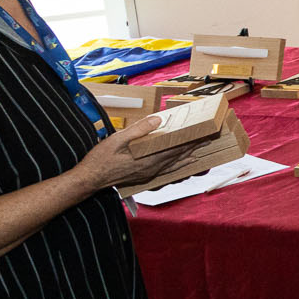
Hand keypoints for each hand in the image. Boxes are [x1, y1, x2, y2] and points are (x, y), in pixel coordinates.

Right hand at [76, 116, 208, 192]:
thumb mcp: (117, 139)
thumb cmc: (101, 159)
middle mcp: (153, 168)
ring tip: (202, 148)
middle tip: (210, 138)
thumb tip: (158, 119)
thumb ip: (139, 130)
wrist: (89, 179)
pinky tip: (185, 161)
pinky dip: (180, 164)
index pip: (176, 148)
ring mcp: (150, 173)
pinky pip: (168, 170)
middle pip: (180, 156)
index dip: (192, 140)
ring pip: (176, 164)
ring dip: (190, 155)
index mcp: (149, 159)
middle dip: (195, 146)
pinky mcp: (146, 176)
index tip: (205, 133)